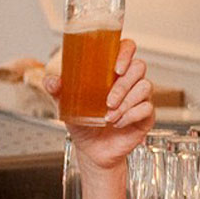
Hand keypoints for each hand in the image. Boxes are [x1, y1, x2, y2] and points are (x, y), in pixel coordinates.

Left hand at [46, 39, 152, 170]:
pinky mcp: (146, 114)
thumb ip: (58, 90)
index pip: (127, 48)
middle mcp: (129, 80)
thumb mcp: (66, 105)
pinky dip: (131, 116)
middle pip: (138, 67)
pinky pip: (147, 108)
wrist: (92, 150)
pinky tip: (118, 123)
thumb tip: (53, 81)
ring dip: (126, 103)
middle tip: (108, 101)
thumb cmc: (83, 123)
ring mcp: (140, 97)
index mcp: (112, 71)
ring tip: (108, 117)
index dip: (126, 52)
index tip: (116, 68)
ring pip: (144, 87)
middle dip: (122, 85)